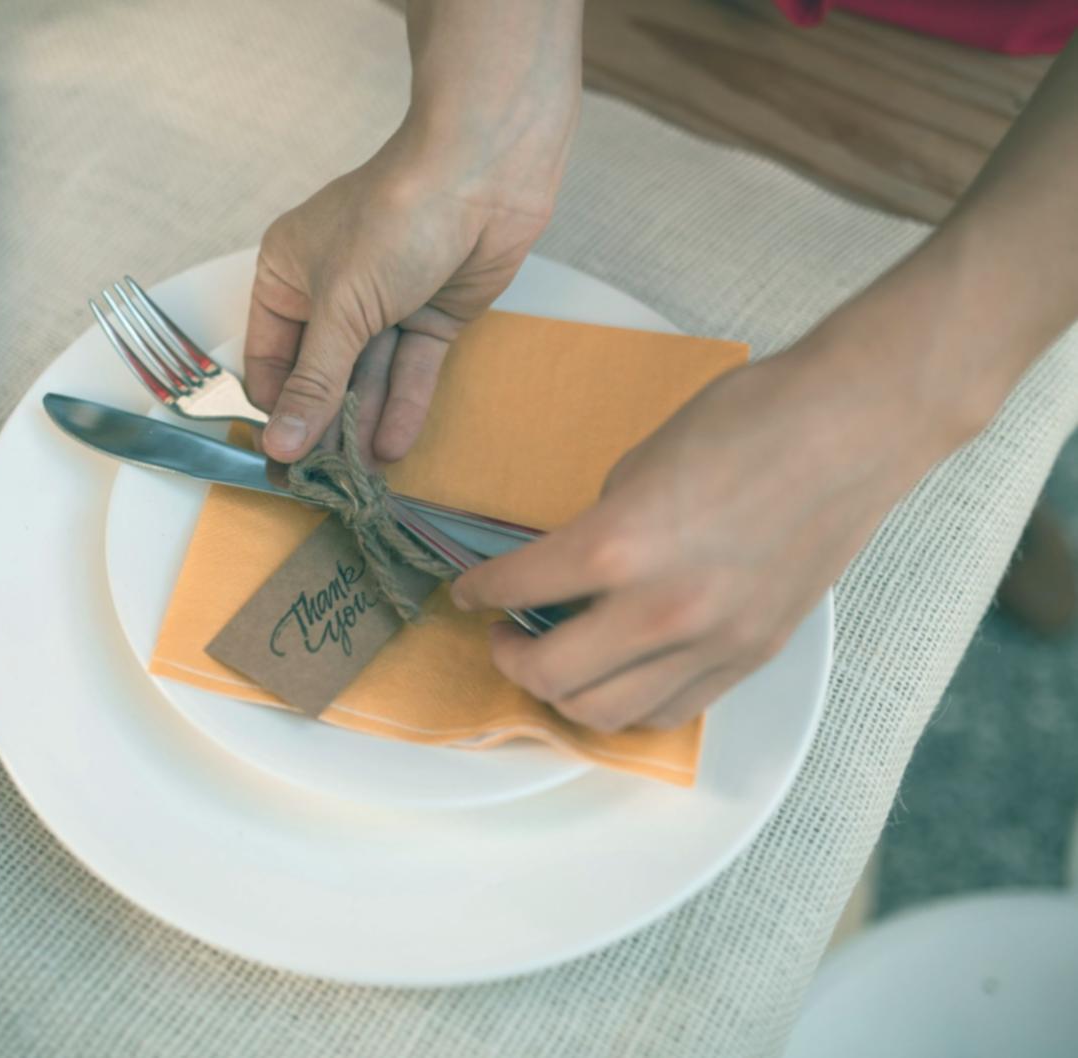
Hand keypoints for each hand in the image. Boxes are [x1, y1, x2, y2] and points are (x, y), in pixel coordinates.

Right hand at [246, 1, 581, 464]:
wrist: (483, 173)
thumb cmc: (395, 218)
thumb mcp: (342, 307)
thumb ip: (315, 383)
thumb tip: (279, 446)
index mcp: (286, 276)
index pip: (270, 361)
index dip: (277, 409)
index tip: (283, 462)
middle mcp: (330, 293)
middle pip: (321, 375)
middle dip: (324, 425)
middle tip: (323, 485)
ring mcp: (383, 306)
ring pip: (367, 378)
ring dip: (364, 423)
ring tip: (361, 479)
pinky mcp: (431, 317)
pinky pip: (410, 371)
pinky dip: (403, 405)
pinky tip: (393, 448)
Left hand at [450, 331, 966, 731]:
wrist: (853, 426)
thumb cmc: (747, 419)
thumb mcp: (638, 464)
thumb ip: (596, 528)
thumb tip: (567, 572)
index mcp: (618, 545)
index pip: (517, 589)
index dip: (477, 593)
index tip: (466, 593)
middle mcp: (660, 610)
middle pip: (552, 678)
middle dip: (509, 659)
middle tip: (502, 635)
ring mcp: (712, 643)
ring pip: (607, 714)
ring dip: (564, 694)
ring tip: (554, 661)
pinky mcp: (752, 656)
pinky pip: (671, 711)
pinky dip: (628, 702)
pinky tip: (616, 674)